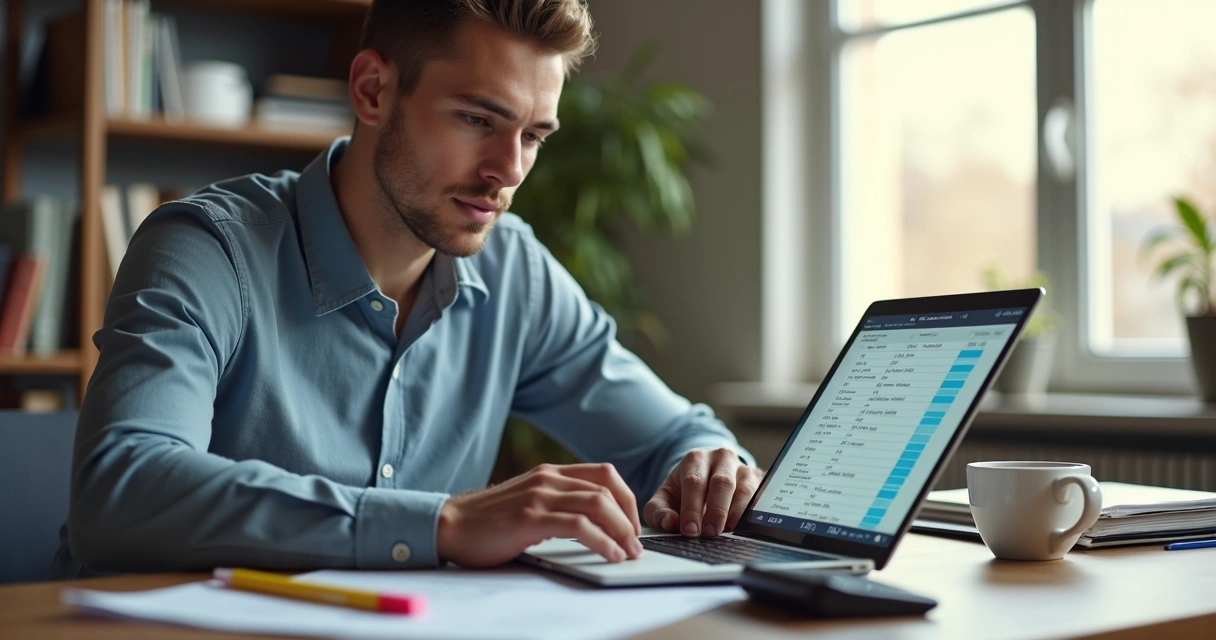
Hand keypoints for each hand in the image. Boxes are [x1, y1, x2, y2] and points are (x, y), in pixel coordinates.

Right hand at [436, 463, 642, 567]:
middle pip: (607, 489)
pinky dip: (603, 541)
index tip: (632, 523)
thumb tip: (594, 520)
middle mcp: (548, 479)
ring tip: (628, 552)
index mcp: (550, 473)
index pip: (604, 473)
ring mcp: (539, 496)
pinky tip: (610, 554)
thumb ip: (557, 502)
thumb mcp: (529, 501)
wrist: (450, 526)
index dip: (626, 497)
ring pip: (598, 504)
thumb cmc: (489, 521)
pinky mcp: (530, 518)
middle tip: (636, 543)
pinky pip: (579, 526)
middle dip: (629, 518)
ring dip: (621, 530)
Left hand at [644, 448, 763, 537]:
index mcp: (695, 459)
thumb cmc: (684, 491)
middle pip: (721, 483)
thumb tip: (670, 522)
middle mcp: (721, 458)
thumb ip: (659, 511)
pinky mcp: (758, 482)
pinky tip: (743, 528)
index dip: (692, 508)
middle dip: (715, 511)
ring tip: (727, 533)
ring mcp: (742, 468)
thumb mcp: (665, 497)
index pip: (694, 482)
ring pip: (743, 489)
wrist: (708, 477)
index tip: (690, 530)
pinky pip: (758, 497)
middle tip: (710, 534)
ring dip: (735, 513)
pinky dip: (751, 514)